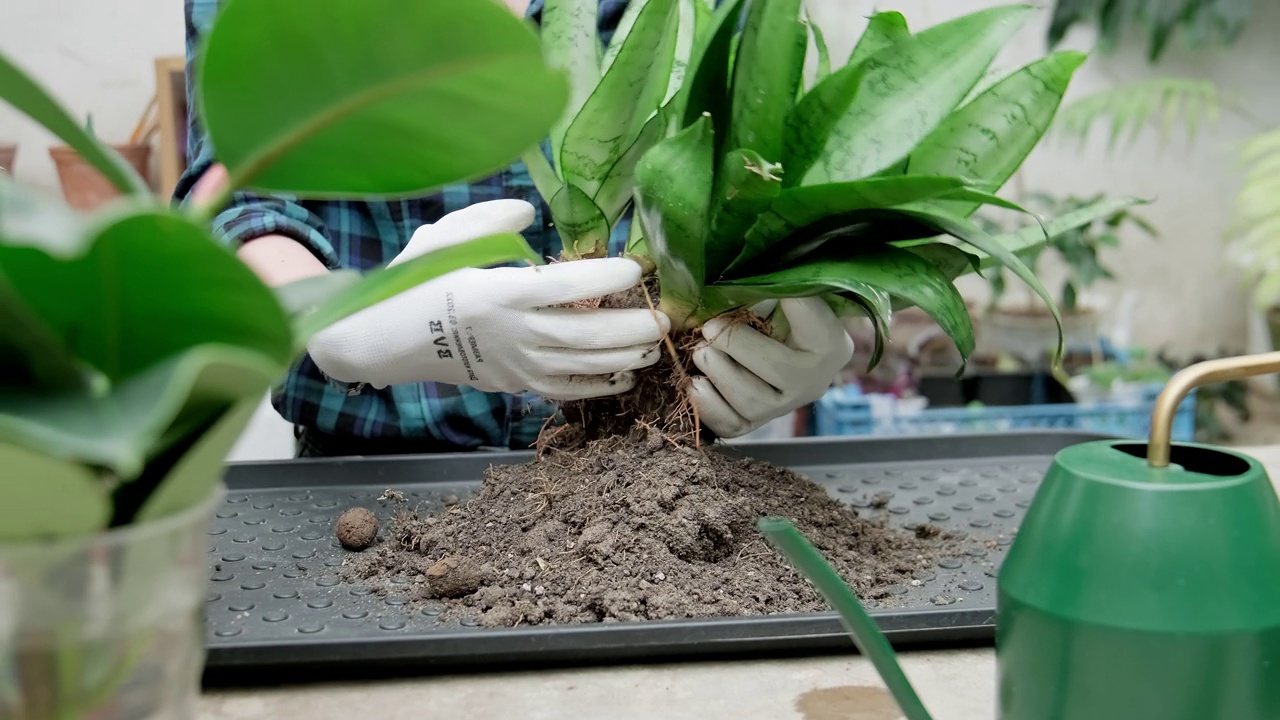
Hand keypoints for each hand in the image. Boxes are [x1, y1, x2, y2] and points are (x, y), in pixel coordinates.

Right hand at [306, 199, 669, 399]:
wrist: (383, 340)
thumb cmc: (414, 282)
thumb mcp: (445, 238)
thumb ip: (490, 219)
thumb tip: (531, 210)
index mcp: (496, 292)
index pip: (562, 287)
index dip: (603, 278)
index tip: (636, 268)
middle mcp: (510, 333)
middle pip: (582, 335)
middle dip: (628, 328)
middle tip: (663, 318)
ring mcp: (513, 364)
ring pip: (579, 366)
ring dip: (621, 358)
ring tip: (653, 345)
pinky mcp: (512, 384)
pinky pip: (563, 390)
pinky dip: (597, 386)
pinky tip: (625, 377)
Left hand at [689, 297, 853, 437]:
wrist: (776, 346)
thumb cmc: (777, 310)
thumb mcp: (784, 292)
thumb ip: (775, 282)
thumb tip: (744, 270)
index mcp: (830, 342)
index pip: (809, 315)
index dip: (778, 300)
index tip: (750, 290)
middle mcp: (814, 381)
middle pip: (778, 370)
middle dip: (735, 346)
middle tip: (708, 328)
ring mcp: (785, 406)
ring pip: (752, 402)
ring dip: (719, 374)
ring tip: (701, 353)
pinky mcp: (757, 422)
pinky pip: (732, 425)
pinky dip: (708, 406)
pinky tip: (695, 384)